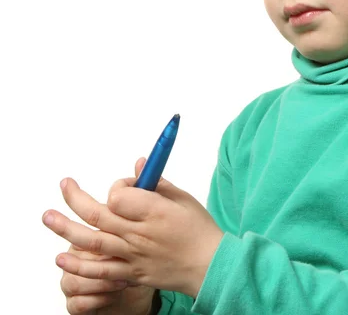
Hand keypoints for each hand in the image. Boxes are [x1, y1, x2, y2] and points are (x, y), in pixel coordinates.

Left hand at [43, 157, 223, 298]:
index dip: (119, 185)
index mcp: (155, 212)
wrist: (209, 265)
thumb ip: (157, 183)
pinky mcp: (130, 272)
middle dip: (75, 197)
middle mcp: (139, 234)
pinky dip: (78, 265)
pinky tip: (62, 257)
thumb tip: (140, 164)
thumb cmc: (199, 229)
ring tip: (48, 217)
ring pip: (91, 241)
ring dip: (66, 228)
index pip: (120, 194)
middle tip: (64, 185)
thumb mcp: (183, 198)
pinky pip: (99, 271)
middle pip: (98, 214)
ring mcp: (132, 255)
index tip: (128, 184)